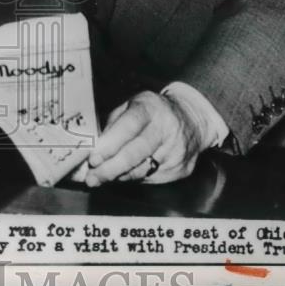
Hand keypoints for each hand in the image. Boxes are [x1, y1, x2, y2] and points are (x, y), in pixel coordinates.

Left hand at [84, 91, 203, 185]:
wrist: (192, 119)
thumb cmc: (153, 113)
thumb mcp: (132, 106)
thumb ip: (113, 125)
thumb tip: (92, 149)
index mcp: (150, 107)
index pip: (129, 127)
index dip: (110, 144)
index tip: (93, 158)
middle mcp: (166, 128)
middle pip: (135, 153)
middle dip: (110, 168)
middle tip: (91, 177)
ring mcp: (176, 151)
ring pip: (141, 170)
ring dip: (117, 177)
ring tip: (99, 179)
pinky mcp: (180, 169)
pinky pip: (150, 178)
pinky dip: (132, 178)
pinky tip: (122, 176)